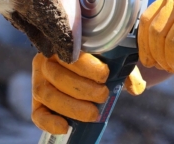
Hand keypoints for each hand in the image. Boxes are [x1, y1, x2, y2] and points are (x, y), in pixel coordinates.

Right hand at [31, 52, 145, 133]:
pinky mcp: (38, 102)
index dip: (85, 66)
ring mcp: (39, 81)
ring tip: (93, 113)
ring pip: (47, 94)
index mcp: (63, 45)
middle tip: (103, 95)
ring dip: (71, 106)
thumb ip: (126, 71)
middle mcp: (46, 61)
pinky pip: (37, 114)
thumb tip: (136, 88)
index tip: (105, 75)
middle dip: (83, 89)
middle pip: (57, 75)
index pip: (68, 53)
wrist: (91, 74)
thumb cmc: (102, 63)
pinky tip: (65, 127)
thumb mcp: (114, 61)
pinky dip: (49, 122)